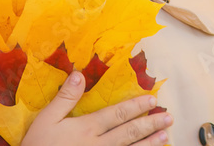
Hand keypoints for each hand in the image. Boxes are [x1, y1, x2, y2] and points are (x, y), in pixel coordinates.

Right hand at [20, 71, 172, 145]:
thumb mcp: (45, 120)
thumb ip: (65, 98)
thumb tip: (80, 74)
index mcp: (86, 128)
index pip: (117, 114)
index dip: (136, 107)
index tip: (152, 101)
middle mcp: (98, 144)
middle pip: (129, 132)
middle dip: (150, 124)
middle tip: (168, 117)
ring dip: (149, 143)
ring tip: (165, 136)